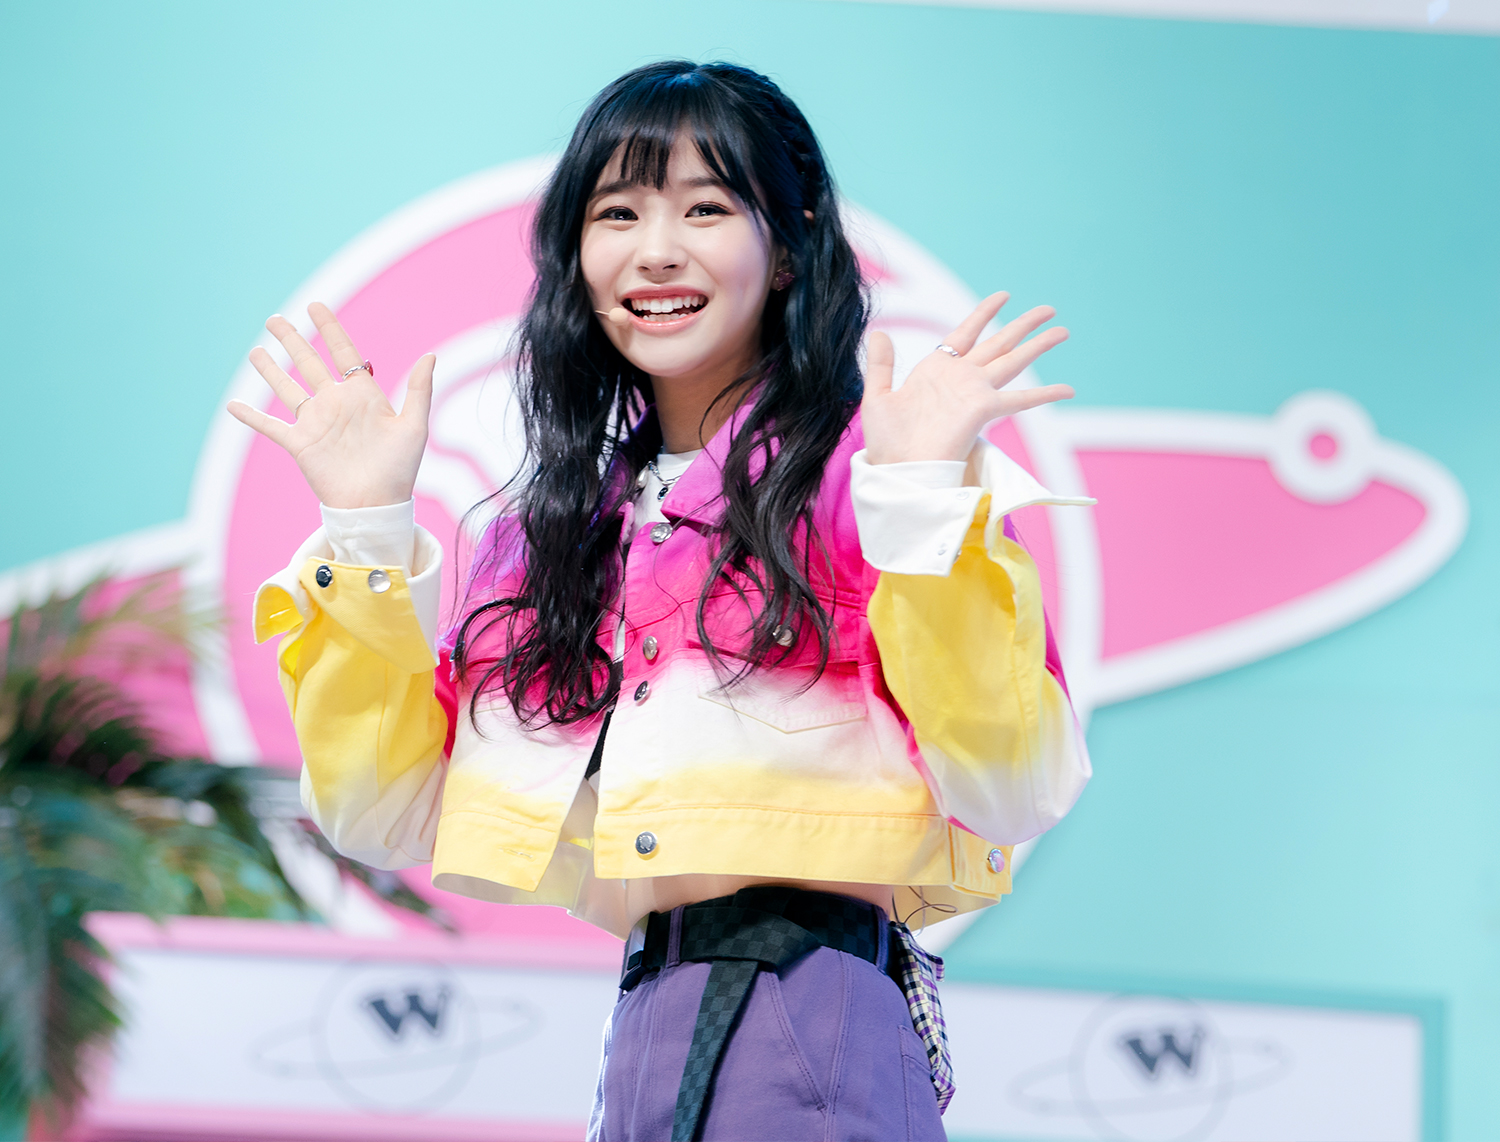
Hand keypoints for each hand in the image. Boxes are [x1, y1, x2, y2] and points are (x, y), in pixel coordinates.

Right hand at [226, 303, 434, 508]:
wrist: (375, 505)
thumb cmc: (399, 470)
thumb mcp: (413, 427)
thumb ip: (419, 390)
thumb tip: (430, 356)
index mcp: (362, 395)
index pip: (342, 352)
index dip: (329, 328)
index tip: (315, 306)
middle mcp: (335, 404)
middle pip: (308, 363)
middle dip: (291, 340)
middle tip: (274, 319)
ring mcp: (315, 423)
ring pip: (286, 388)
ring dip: (270, 370)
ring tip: (255, 351)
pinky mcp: (299, 444)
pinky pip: (270, 425)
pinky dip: (251, 416)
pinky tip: (233, 405)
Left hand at [861, 292, 1073, 464]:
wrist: (898, 469)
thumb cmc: (887, 443)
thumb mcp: (877, 397)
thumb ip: (880, 365)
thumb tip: (879, 332)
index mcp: (937, 370)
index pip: (965, 333)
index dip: (984, 313)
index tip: (1004, 295)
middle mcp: (961, 378)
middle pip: (1000, 343)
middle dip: (1024, 325)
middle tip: (1049, 310)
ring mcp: (974, 393)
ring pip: (1013, 360)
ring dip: (1038, 345)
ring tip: (1063, 330)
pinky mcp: (983, 410)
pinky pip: (1020, 399)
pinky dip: (1045, 395)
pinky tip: (1068, 389)